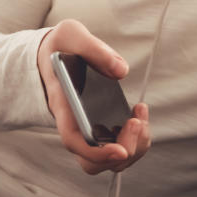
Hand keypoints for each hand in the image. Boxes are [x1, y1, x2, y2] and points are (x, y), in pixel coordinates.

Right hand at [36, 19, 151, 174]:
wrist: (55, 52)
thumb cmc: (62, 45)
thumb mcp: (71, 34)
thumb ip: (93, 48)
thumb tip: (121, 70)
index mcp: (63, 105)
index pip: (73, 141)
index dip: (96, 153)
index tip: (120, 150)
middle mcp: (74, 124)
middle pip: (93, 162)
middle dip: (124, 149)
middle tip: (136, 121)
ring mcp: (88, 129)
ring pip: (110, 160)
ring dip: (135, 145)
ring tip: (140, 115)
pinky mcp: (102, 127)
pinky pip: (120, 147)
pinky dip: (137, 137)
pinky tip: (139, 112)